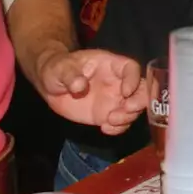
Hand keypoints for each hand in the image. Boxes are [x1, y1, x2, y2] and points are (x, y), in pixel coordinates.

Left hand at [35, 48, 149, 135]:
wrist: (51, 86)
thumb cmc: (57, 68)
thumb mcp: (60, 68)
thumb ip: (70, 75)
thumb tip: (79, 85)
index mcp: (110, 64)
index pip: (131, 68)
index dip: (133, 79)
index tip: (125, 92)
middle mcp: (118, 82)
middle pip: (141, 90)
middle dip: (139, 101)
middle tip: (126, 109)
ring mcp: (115, 99)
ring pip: (134, 109)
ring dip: (127, 117)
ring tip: (109, 120)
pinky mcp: (107, 114)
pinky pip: (121, 123)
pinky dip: (118, 128)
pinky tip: (105, 128)